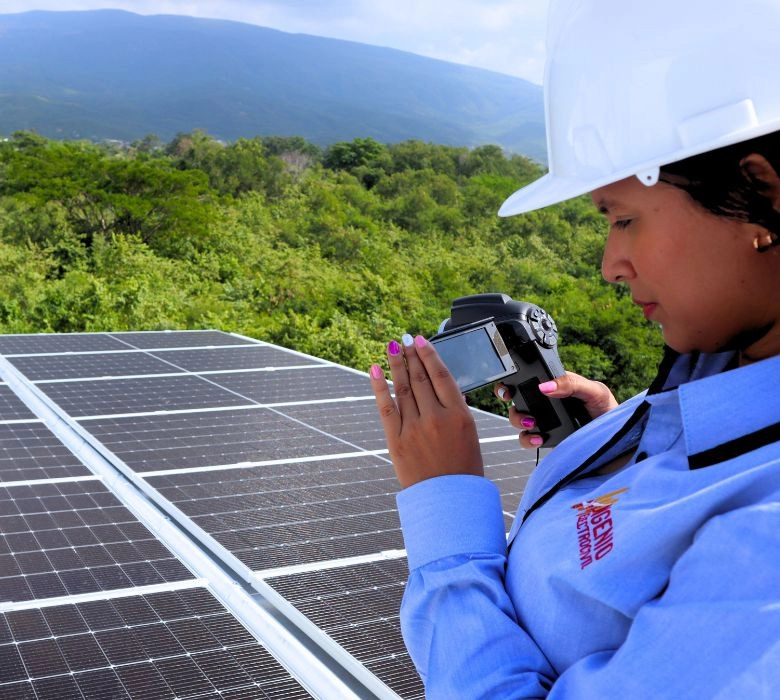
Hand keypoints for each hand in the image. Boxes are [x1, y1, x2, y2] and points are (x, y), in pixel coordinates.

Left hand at [370, 335, 483, 488]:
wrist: (448, 502)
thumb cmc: (463, 470)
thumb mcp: (469, 436)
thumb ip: (454, 411)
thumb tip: (442, 387)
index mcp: (459, 416)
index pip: (442, 376)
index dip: (429, 355)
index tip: (421, 340)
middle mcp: (436, 418)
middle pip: (421, 378)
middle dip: (411, 356)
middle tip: (404, 340)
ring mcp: (414, 429)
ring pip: (403, 389)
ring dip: (397, 365)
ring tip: (392, 348)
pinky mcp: (396, 441)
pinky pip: (386, 408)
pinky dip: (379, 387)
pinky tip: (375, 369)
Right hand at [495, 371, 617, 448]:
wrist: (621, 443)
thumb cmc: (610, 412)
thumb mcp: (595, 391)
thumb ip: (572, 384)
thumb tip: (545, 385)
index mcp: (559, 385)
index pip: (532, 377)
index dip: (516, 377)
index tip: (509, 380)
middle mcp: (548, 403)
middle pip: (518, 397)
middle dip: (508, 397)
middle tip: (510, 397)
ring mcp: (546, 422)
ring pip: (518, 418)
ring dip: (518, 419)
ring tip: (531, 423)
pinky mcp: (547, 440)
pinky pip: (527, 440)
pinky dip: (527, 439)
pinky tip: (538, 439)